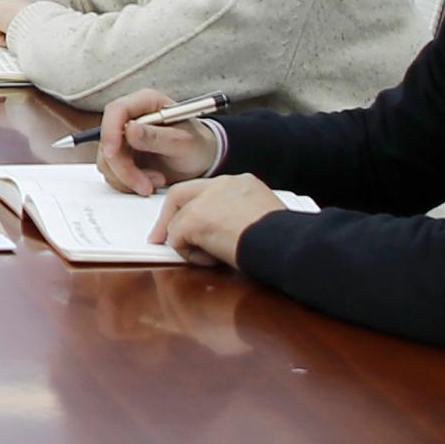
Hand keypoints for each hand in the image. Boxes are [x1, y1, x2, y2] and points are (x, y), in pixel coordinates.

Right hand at [90, 91, 219, 195]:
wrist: (201, 162)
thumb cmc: (198, 146)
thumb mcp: (184, 143)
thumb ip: (157, 137)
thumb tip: (130, 130)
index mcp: (147, 102)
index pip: (116, 110)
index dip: (110, 131)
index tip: (113, 153)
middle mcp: (132, 118)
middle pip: (109, 140)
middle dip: (123, 167)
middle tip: (145, 184)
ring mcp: (125, 138)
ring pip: (108, 160)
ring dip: (128, 178)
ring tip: (156, 181)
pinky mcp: (123, 156)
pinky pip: (112, 172)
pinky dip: (128, 183)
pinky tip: (149, 182)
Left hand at [151, 171, 281, 269]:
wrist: (285, 245)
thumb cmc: (283, 240)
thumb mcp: (261, 219)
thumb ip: (237, 216)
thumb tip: (221, 233)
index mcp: (241, 183)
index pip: (205, 190)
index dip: (191, 207)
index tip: (185, 222)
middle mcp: (222, 184)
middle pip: (180, 195)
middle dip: (167, 218)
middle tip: (159, 238)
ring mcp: (207, 199)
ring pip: (178, 222)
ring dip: (188, 244)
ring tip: (212, 259)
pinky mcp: (195, 219)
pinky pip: (177, 239)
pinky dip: (189, 254)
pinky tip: (212, 261)